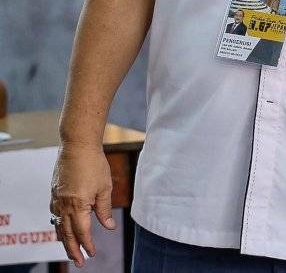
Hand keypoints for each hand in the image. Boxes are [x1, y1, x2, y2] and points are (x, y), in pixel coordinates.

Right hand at [50, 142, 116, 267]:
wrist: (77, 146)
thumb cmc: (94, 164)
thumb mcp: (105, 188)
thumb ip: (105, 209)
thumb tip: (108, 227)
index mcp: (78, 205)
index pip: (82, 232)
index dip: (87, 245)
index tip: (91, 254)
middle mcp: (64, 205)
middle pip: (67, 234)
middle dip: (73, 249)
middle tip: (79, 262)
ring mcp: (56, 199)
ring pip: (58, 226)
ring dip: (64, 240)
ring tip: (71, 251)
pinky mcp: (54, 193)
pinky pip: (54, 215)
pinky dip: (58, 226)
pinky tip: (62, 229)